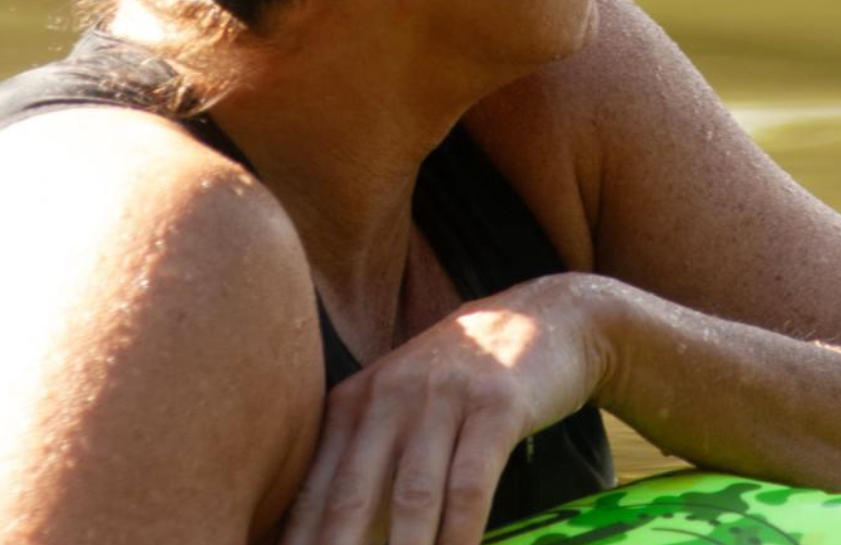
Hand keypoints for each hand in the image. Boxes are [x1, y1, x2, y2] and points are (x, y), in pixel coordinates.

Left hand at [278, 273, 608, 544]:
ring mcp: (444, 396)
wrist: (542, 318)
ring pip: (412, 496)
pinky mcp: (495, 404)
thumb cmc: (459, 381)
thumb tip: (317, 535)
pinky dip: (459, 537)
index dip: (298, 542)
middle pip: (350, 496)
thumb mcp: (400, 402)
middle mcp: (391, 393)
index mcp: (355, 399)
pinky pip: (470, 484)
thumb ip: (359, 459)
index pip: (313, 489)